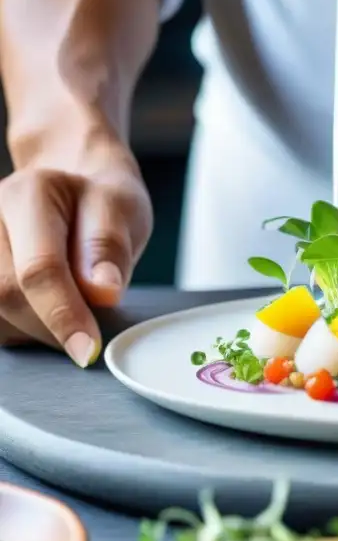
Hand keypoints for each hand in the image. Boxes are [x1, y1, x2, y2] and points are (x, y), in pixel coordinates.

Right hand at [0, 141, 152, 365]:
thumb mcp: (122, 211)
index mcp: (29, 196)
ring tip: (70, 313)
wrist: (74, 191)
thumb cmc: (100, 203)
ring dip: (35, 328)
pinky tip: (46, 314)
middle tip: (88, 334)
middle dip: (50, 326)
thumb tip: (102, 292)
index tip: (87, 350)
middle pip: (5, 294)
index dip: (63, 314)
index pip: (39, 268)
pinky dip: (22, 328)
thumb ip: (109, 248)